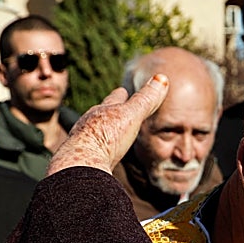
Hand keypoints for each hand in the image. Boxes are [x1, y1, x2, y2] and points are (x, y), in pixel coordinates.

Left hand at [46, 75, 169, 177]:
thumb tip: (162, 77)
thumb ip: (145, 100)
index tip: (122, 91)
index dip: (121, 95)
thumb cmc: (106, 137)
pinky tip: (98, 157)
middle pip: (100, 113)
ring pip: (93, 132)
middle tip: (113, 109)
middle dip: (108, 111)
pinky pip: (91, 152)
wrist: (81, 165)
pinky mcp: (82, 160)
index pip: (114, 98)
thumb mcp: (131, 116)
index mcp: (103, 111)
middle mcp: (89, 123)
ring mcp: (83, 141)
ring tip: (105, 134)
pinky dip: (96, 151)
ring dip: (100, 131)